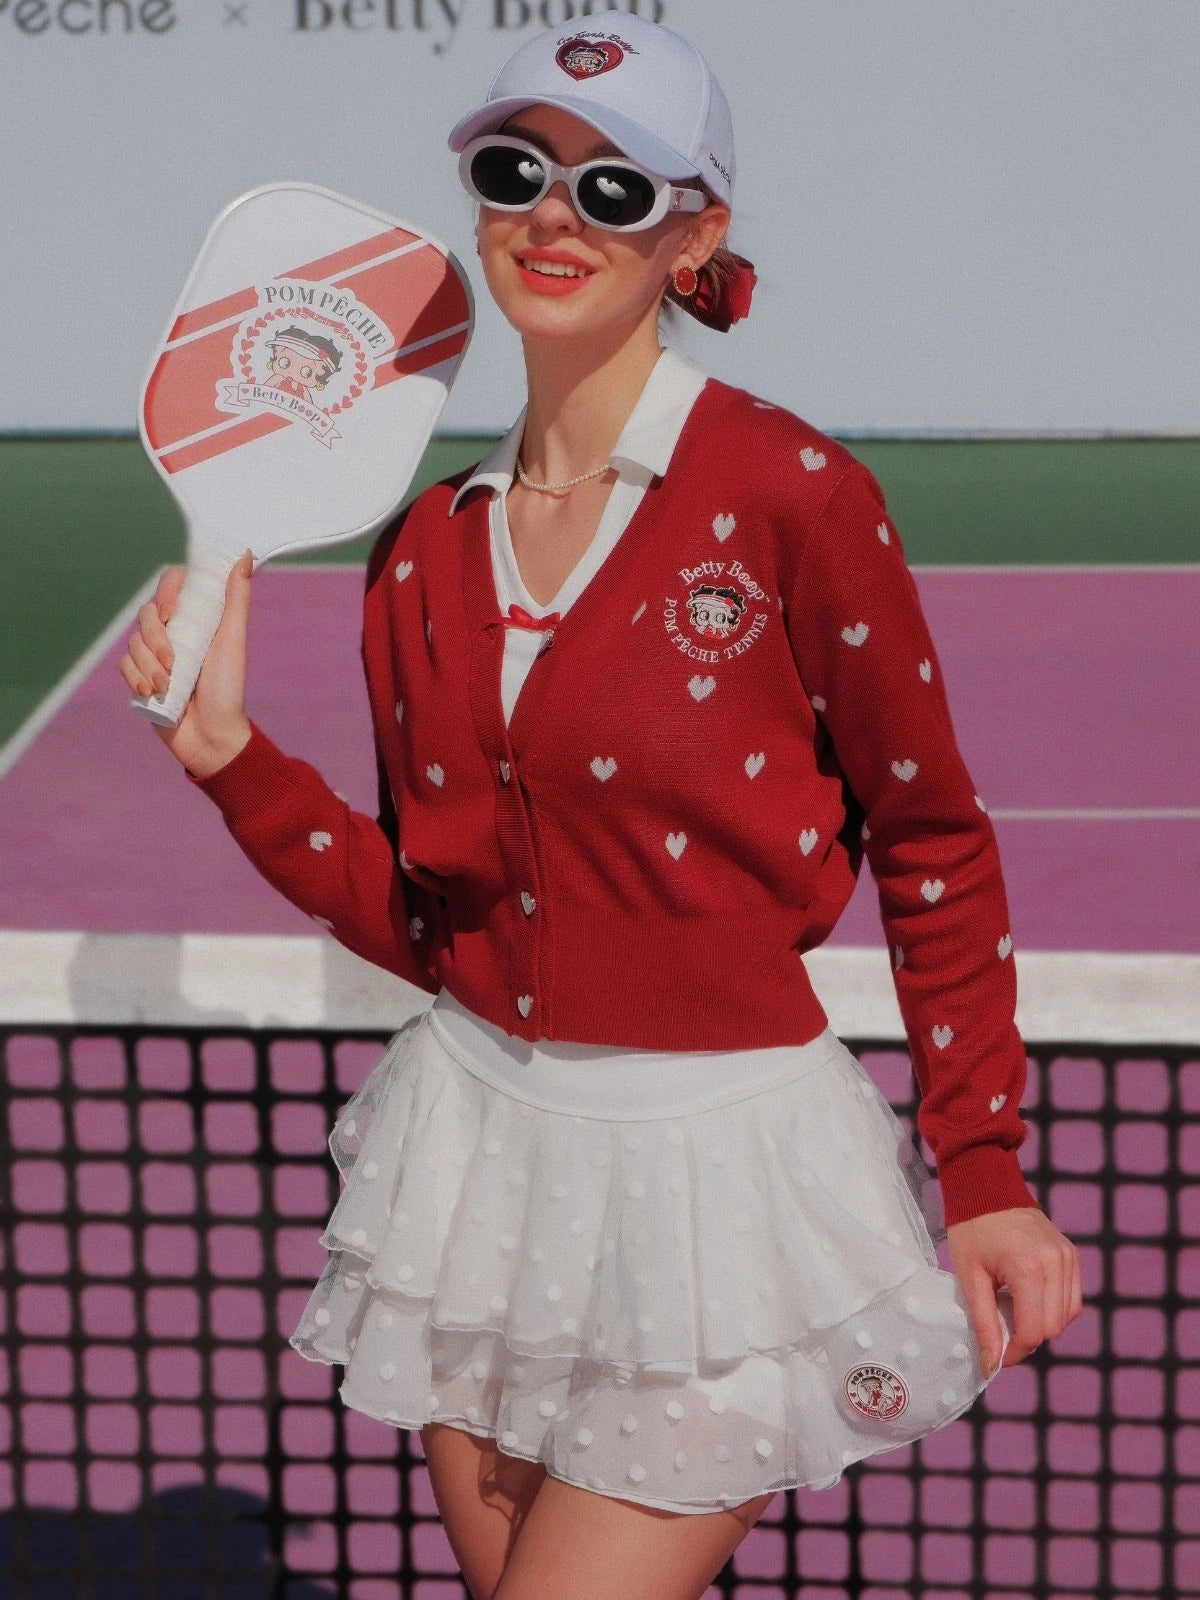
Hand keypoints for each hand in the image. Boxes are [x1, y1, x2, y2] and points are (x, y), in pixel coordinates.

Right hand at [120, 553, 253, 777]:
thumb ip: (236, 599)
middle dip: (156, 639)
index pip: (172, 585)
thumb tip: (246, 555)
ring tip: (169, 686)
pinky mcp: (141, 677)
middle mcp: (175, 634)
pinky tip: (153, 693)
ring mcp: (155, 656)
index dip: (166, 592)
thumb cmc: (228, 689)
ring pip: (133, 642)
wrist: (212, 736)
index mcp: (198, 620)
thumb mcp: (232, 641)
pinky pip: (124, 665)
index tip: (170, 611)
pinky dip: (137, 678)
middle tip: (174, 662)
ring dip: (149, 665)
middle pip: (146, 614)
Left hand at [947, 1206, 1082, 1374]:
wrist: (986, 1187)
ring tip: (1011, 1308)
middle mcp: (1056, 1263)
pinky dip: (1054, 1308)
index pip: (1033, 1331)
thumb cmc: (971, 1229)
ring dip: (1041, 1323)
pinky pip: (1072, 1298)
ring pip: (1066, 1316)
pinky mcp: (1071, 1255)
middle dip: (1027, 1338)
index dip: (1015, 1351)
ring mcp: (1067, 1257)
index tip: (997, 1357)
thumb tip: (991, 1365)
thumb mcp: (970, 1278)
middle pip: (1052, 1327)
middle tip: (1000, 1328)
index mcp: (1028, 1268)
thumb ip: (984, 1324)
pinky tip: (1027, 1298)